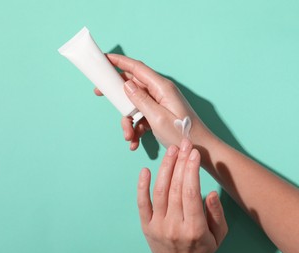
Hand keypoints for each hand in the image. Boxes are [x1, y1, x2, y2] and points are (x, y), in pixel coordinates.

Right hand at [94, 54, 212, 149]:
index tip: (104, 58)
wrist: (199, 149)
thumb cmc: (182, 134)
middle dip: (117, 94)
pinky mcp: (159, 114)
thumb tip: (126, 84)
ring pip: (135, 105)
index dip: (120, 61)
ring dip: (128, 121)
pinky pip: (142, 116)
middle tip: (99, 93)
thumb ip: (140, 100)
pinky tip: (135, 142)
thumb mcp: (157, 118)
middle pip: (133, 85)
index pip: (137, 68)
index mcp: (162, 87)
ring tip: (129, 137)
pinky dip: (136, 128)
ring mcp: (160, 103)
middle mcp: (160, 92)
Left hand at [137, 139, 227, 252]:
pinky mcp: (146, 226)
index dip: (192, 170)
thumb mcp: (219, 236)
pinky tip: (146, 169)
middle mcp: (174, 226)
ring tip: (171, 151)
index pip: (191, 193)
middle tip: (184, 143)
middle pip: (176, 188)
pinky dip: (142, 185)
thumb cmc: (201, 249)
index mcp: (195, 228)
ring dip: (165, 168)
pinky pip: (142, 203)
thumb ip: (217, 214)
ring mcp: (158, 226)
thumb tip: (211, 193)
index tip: (194, 153)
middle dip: (180, 162)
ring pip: (160, 191)